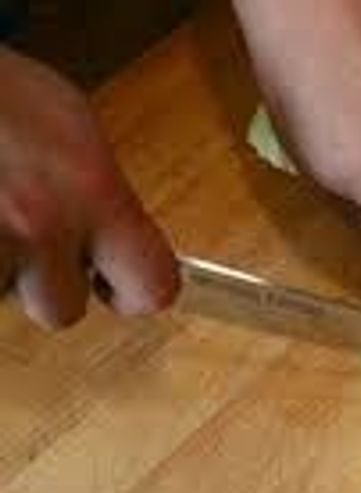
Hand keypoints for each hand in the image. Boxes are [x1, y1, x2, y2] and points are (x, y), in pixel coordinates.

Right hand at [0, 47, 178, 328]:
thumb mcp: (66, 121)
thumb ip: (98, 189)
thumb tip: (116, 239)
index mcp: (92, 187)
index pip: (153, 285)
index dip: (136, 292)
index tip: (115, 283)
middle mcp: (41, 223)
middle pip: (63, 310)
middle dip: (43, 283)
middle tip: (21, 235)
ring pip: (4, 298)